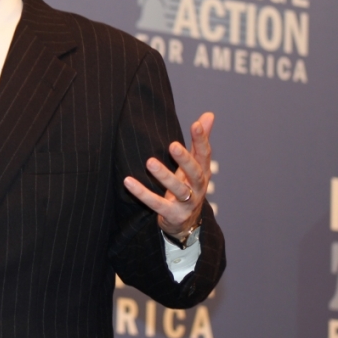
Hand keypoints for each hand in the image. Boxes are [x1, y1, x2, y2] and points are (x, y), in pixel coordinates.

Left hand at [123, 112, 213, 240]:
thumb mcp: (194, 164)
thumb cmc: (188, 186)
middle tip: (173, 145)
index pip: (205, 154)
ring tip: (150, 162)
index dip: (202, 140)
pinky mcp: (172, 214)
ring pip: (178, 189)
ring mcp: (187, 203)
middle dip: (185, 159)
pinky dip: (142, 193)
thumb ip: (199, 141)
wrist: (186, 223)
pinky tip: (128, 181)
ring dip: (164, 176)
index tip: (195, 124)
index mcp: (203, 172)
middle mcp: (199, 188)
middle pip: (195, 172)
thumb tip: (209, 115)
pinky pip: (157, 204)